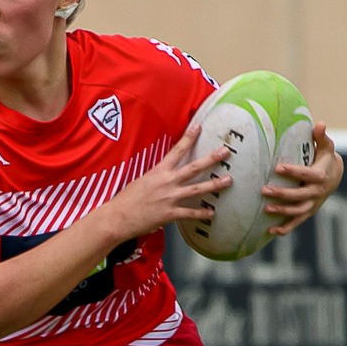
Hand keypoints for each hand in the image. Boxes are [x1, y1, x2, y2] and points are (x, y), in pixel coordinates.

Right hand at [103, 120, 228, 240]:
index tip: (199, 127)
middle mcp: (167, 182)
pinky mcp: (170, 214)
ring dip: (214, 184)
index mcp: (158, 171)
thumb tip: (164, 174)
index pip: (176, 151)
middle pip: (194, 168)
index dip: (188, 138)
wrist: (118, 217)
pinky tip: (212, 213)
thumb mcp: (141, 181)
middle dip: (211, 159)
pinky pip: (190, 213)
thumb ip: (156, 176)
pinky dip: (201, 214)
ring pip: (197, 189)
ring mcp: (170, 198)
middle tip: (225, 152)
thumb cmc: (126, 199)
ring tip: (228, 180)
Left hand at [264, 122, 342, 235]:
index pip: (306, 174)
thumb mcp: (326, 147)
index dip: (293, 171)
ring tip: (266, 209)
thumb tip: (319, 124)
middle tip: (264, 190)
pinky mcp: (308, 212)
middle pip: (300, 195)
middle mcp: (318, 192)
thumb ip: (321, 137)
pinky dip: (285, 228)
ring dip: (282, 212)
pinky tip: (271, 232)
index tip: (278, 167)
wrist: (334, 176)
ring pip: (298, 211)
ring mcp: (313, 204)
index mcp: (321, 175)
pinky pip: (297, 222)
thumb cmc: (325, 158)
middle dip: (282, 194)